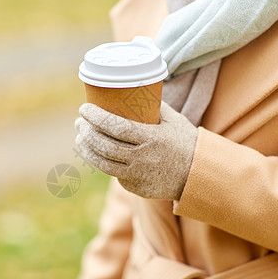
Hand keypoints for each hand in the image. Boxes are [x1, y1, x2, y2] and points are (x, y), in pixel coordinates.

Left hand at [75, 101, 197, 199]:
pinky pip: (114, 174)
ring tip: (80, 138)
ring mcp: (138, 176)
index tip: (84, 109)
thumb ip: (153, 106)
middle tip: (79, 122)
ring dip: (87, 150)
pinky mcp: (136, 188)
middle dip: (86, 132)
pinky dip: (101, 162)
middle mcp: (143, 158)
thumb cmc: (185, 142)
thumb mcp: (173, 120)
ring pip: (103, 164)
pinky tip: (95, 153)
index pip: (116, 127)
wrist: (199, 175)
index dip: (96, 118)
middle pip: (104, 145)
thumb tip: (132, 90)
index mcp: (152, 138)